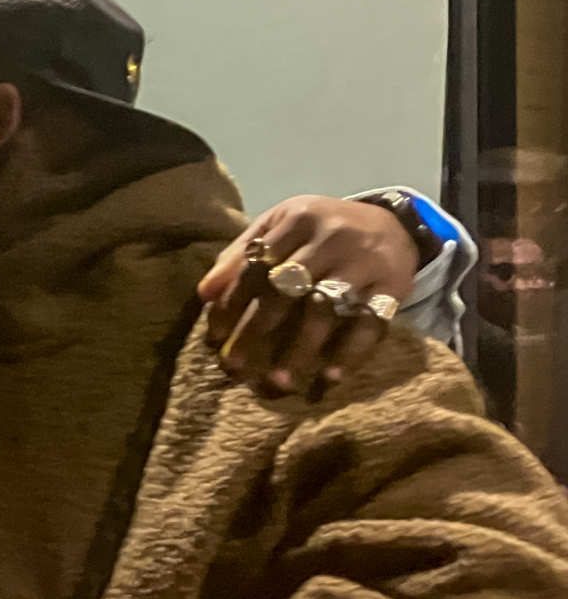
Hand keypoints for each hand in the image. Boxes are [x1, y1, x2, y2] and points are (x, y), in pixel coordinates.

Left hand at [198, 195, 414, 398]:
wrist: (394, 223)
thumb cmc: (321, 230)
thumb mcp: (282, 225)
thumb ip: (242, 253)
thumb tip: (204, 292)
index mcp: (298, 219)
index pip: (256, 266)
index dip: (231, 303)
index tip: (215, 336)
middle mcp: (331, 237)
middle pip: (285, 290)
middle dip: (256, 330)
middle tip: (235, 364)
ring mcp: (364, 262)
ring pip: (324, 310)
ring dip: (299, 348)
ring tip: (278, 380)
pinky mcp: (393, 285)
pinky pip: (370, 324)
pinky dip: (349, 352)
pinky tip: (329, 376)